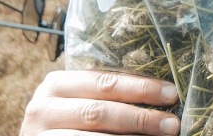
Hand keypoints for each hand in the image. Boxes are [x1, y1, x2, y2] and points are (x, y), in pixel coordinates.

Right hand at [20, 70, 180, 135]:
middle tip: (171, 125)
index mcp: (57, 84)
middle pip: (100, 111)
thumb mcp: (82, 100)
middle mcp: (43, 107)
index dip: (140, 88)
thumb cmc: (70, 120)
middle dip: (141, 118)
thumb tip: (162, 93)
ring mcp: (41, 134)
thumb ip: (108, 94)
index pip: (105, 82)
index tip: (171, 94)